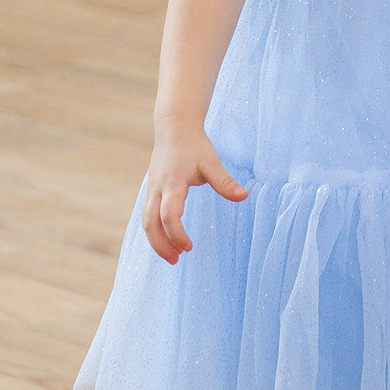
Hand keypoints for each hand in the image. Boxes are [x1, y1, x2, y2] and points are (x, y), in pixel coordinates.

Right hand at [141, 124, 245, 263]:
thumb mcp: (211, 162)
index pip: (168, 214)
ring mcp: (151, 190)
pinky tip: (168, 241)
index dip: (176, 234)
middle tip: (176, 260)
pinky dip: (155, 231)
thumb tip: (244, 196)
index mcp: (172, 183)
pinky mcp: (152, 191)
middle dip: (160, 244)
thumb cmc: (194, 146)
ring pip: (145, 221)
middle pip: (149, 222)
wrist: (174, 128)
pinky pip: (147, 216)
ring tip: (173, 256)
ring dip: (156, 241)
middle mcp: (157, 188)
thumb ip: (225, 181)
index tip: (189, 248)